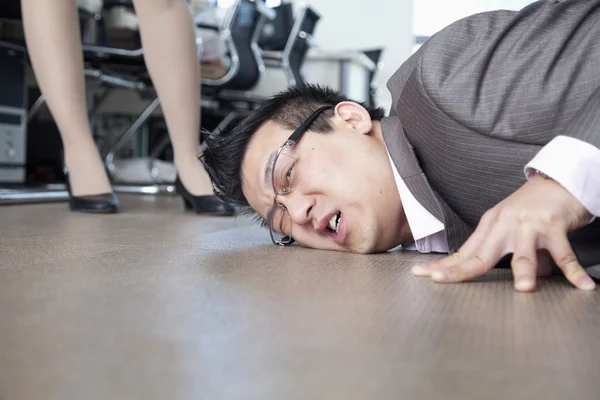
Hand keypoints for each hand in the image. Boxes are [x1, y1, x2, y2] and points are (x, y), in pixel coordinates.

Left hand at [412, 174, 595, 290]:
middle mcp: (504, 225)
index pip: (463, 252)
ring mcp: (528, 224)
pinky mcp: (553, 224)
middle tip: (441, 281)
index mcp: (490, 226)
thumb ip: (508, 255)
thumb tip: (513, 279)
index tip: (420, 274)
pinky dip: (574, 271)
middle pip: (480, 254)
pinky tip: (582, 285)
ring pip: (523, 253)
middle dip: (459, 270)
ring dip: (525, 271)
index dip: (443, 265)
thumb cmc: (532, 208)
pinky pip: (564, 253)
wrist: (558, 178)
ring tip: (524, 289)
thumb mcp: (512, 229)